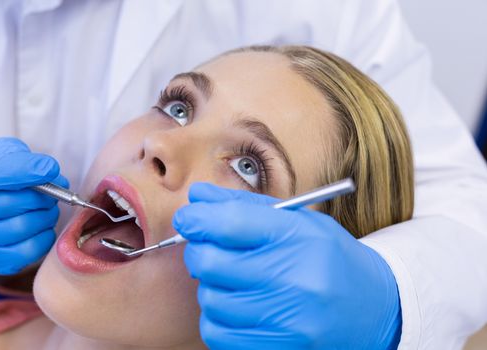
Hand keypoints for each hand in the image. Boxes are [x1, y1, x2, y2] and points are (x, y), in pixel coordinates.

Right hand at [0, 138, 67, 274]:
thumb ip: (19, 156)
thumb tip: (47, 171)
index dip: (25, 171)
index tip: (50, 168)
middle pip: (10, 203)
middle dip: (44, 194)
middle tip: (54, 190)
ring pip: (21, 228)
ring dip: (46, 215)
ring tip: (47, 206)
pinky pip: (27, 252)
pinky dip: (43, 237)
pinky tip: (41, 225)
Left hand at [173, 183, 401, 349]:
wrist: (373, 309)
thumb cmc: (330, 259)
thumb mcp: (298, 222)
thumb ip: (244, 208)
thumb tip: (197, 197)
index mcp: (300, 238)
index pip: (231, 222)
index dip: (198, 217)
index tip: (188, 217)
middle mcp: (295, 279)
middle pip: (212, 261)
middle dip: (199, 251)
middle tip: (210, 248)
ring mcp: (287, 319)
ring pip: (210, 298)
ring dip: (211, 286)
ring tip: (235, 280)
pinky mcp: (279, 346)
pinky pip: (217, 332)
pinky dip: (217, 317)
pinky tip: (238, 306)